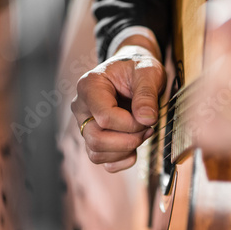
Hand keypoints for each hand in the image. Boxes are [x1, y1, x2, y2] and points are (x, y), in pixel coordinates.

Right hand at [71, 44, 165, 171]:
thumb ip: (147, 94)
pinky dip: (120, 160)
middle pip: (96, 139)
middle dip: (128, 140)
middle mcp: (82, 107)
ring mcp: (85, 124)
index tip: (148, 118)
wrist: (134, 71)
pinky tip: (134, 149)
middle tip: (148, 129)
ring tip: (143, 133)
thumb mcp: (148, 72)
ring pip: (96, 153)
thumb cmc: (139, 68)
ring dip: (125, 150)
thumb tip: (146, 119)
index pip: (104, 118)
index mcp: (89, 86)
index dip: (130, 125)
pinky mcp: (94, 137)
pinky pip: (101, 160)